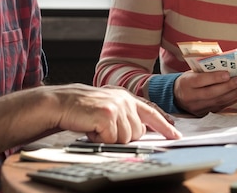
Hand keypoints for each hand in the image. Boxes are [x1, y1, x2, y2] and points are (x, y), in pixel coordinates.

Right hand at [50, 84, 181, 143]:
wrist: (61, 103)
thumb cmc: (82, 108)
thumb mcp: (108, 106)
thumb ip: (126, 114)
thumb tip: (141, 129)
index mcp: (126, 97)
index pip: (151, 112)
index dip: (164, 125)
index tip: (175, 134)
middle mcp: (124, 100)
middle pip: (138, 132)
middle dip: (122, 136)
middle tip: (103, 128)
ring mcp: (117, 107)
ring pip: (126, 138)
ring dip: (110, 138)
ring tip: (96, 126)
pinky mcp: (107, 115)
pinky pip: (112, 139)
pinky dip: (100, 139)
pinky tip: (91, 128)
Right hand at [174, 70, 236, 115]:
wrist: (177, 96)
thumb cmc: (188, 80)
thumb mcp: (192, 72)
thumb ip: (206, 70)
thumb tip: (226, 65)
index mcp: (186, 83)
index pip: (200, 81)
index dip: (214, 78)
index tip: (227, 74)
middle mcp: (191, 97)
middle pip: (211, 93)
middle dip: (228, 87)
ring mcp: (199, 107)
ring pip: (218, 101)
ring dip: (235, 94)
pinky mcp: (205, 113)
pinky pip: (221, 107)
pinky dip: (233, 100)